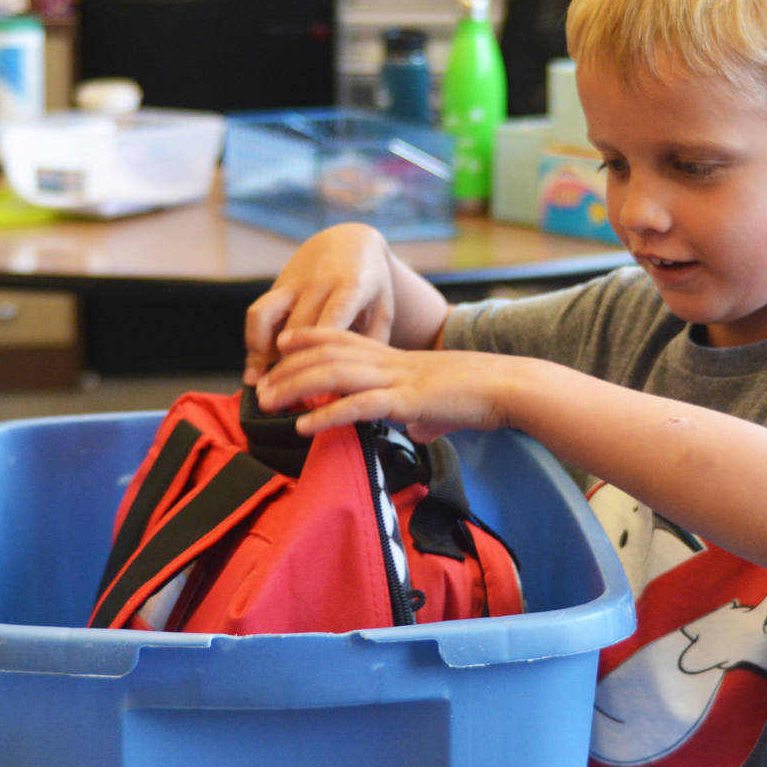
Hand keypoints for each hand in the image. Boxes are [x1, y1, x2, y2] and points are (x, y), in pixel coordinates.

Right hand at [244, 224, 395, 384]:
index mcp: (351, 286)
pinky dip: (254, 340)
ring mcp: (294, 282)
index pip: (332, 321)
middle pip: (297, 330)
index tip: (313, 387)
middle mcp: (318, 282)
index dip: (319, 353)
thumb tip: (355, 384)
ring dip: (261, 353)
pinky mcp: (277, 285)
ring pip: (268, 318)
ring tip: (262, 384)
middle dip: (288, 367)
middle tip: (282, 403)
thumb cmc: (372, 284)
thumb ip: (373, 343)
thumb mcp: (383, 309)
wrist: (348, 241)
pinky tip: (258, 365)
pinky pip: (258, 314)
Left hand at [255, 327, 525, 441]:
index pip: (343, 338)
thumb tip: (420, 429)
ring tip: (268, 403)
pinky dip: (327, 415)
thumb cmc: (477, 396)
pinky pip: (358, 406)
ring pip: (333, 375)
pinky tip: (304, 425)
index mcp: (395, 357)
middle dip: (287, 368)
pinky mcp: (405, 401)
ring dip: (295, 388)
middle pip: (327, 355)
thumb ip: (421, 413)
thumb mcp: (439, 402)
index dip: (309, 337)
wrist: (507, 387)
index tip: (282, 342)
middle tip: (259, 384)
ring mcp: (395, 379)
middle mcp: (389, 362)